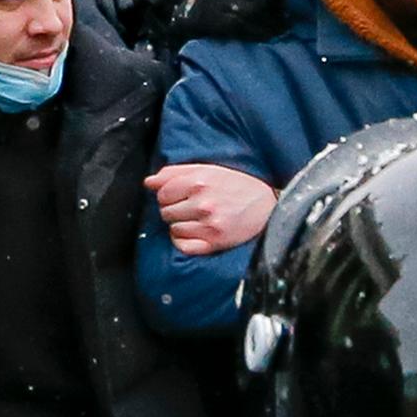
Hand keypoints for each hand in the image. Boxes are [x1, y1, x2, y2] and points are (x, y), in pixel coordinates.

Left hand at [147, 162, 276, 255]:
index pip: (162, 193)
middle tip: (191, 208)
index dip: (168, 195)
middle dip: (174, 209)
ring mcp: (209, 224)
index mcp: (200, 181)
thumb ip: (175, 173)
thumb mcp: (208, 170)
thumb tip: (148, 182)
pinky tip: (194, 234)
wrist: (268, 206)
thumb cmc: (237, 186)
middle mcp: (203, 203)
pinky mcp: (214, 242)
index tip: (180, 196)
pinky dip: (183, 241)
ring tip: (197, 220)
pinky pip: (183, 246)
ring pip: (173, 229)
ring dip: (180, 225)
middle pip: (165, 212)